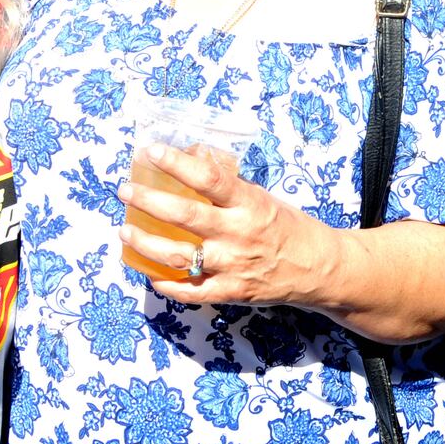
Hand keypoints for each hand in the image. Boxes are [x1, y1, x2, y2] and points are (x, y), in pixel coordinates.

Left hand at [116, 142, 336, 307]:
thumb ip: (229, 186)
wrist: (319, 267)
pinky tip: (150, 274)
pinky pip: (192, 292)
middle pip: (185, 216)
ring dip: (146, 244)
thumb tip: (192, 160)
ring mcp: (233, 266)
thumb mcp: (262, 197)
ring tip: (125, 232)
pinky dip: (167, 285)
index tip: (151, 151)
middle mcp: (239, 234)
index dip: (177, 164)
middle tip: (126, 191)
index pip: (209, 178)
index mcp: (249, 204)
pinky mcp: (231, 292)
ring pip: (179, 257)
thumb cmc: (287, 226)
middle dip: (149, 202)